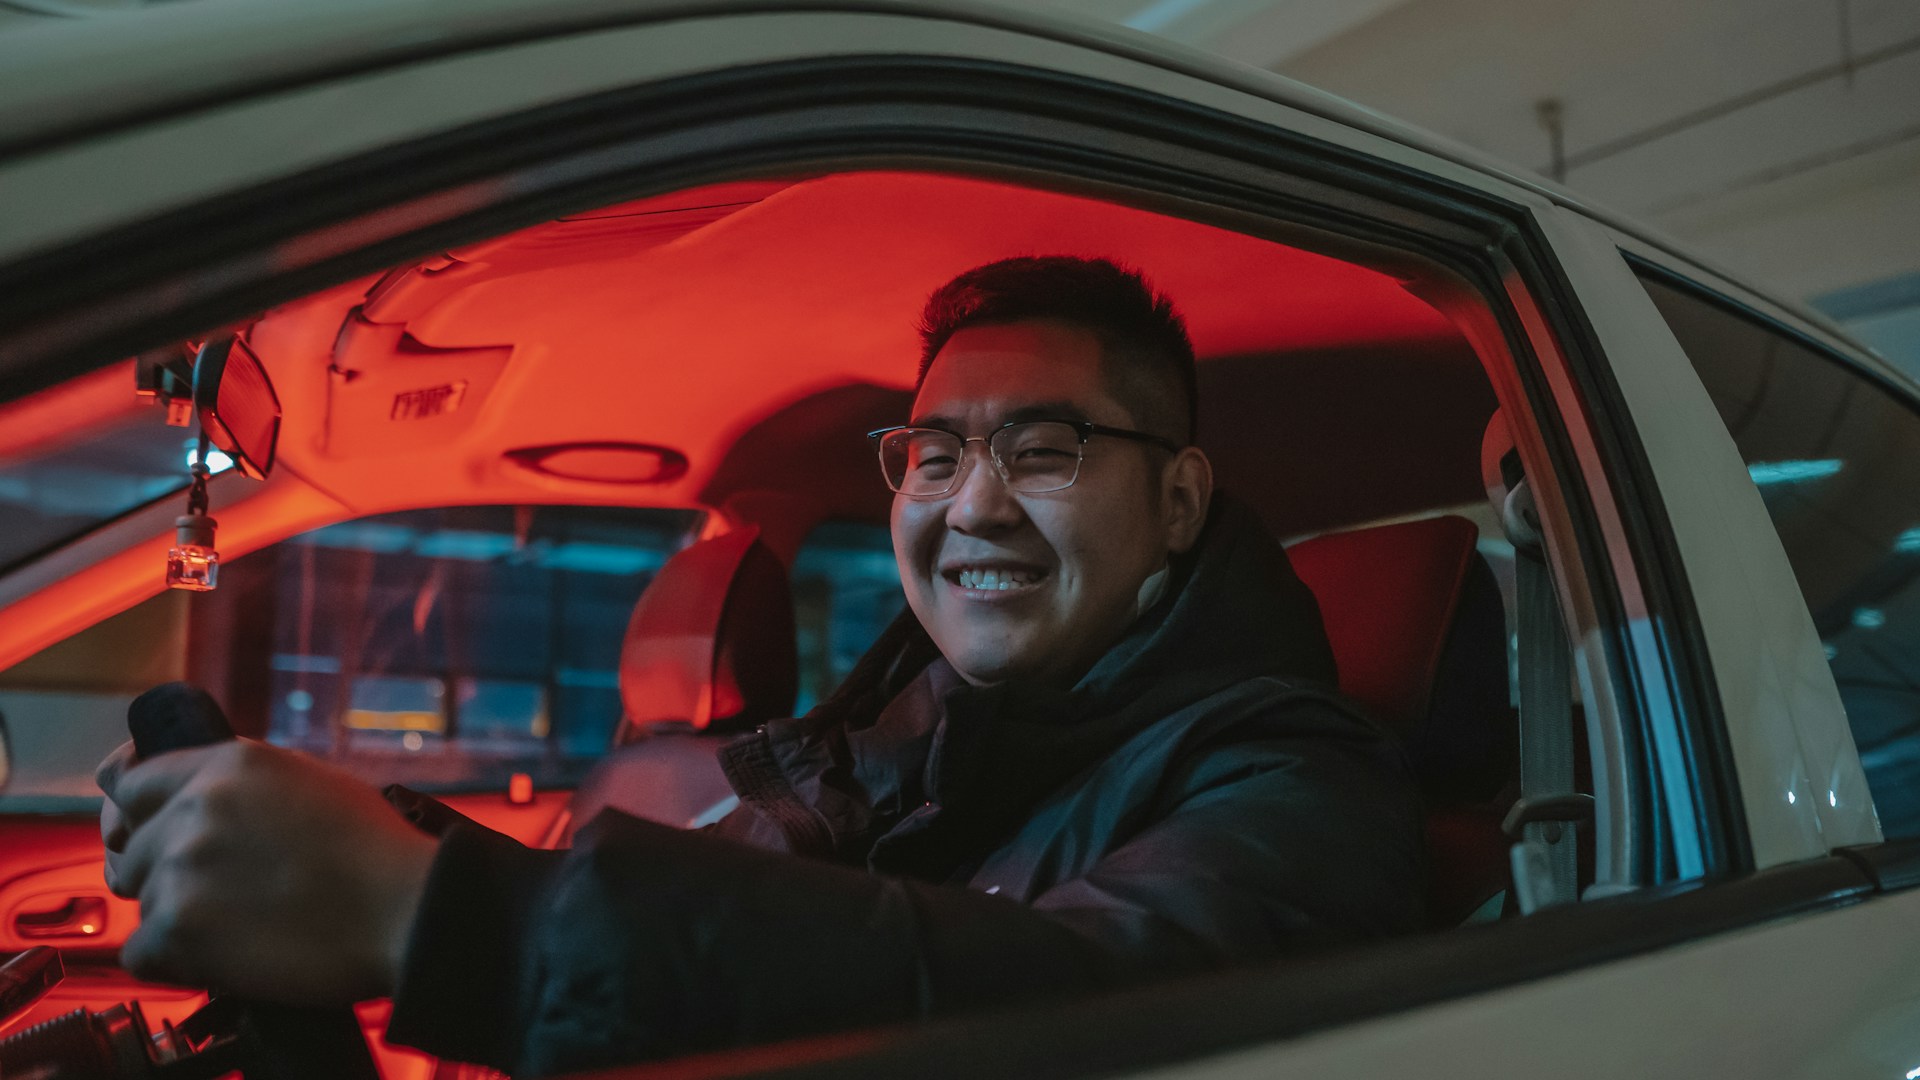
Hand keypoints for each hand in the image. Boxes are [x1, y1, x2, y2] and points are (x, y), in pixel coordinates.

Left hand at [96, 739, 437, 1004]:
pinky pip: (140, 952)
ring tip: (238, 922)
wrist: (405, 912)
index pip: (126, 778)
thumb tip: (191, 800)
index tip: (134, 823)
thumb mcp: (308, 782)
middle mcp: (195, 807)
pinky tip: (223, 952)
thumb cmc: (375, 854)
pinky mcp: (178, 929)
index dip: (130, 806)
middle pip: (131, 847)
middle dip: (163, 869)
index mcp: (228, 764)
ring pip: (141, 898)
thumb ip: (238, 784)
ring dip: (177, 914)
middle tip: (214, 890)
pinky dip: (174, 959)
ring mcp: (181, 867)